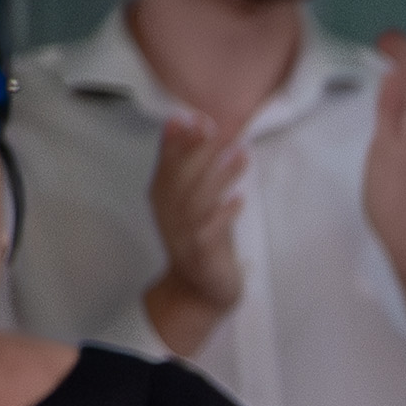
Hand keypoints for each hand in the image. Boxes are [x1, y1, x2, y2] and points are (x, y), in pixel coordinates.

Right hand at [143, 109, 247, 350]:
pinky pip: (210, 232)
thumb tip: (188, 124)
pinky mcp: (201, 253)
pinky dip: (224, 214)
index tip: (189, 117)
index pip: (167, 166)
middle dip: (198, 152)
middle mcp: (169, 214)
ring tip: (241, 154)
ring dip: (220, 176)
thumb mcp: (194, 201)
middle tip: (217, 127)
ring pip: (198, 201)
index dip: (176, 142)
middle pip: (182, 179)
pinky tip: (240, 199)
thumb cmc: (202, 238)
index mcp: (164, 199)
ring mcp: (183, 234)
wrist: (200, 289)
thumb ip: (189, 166)